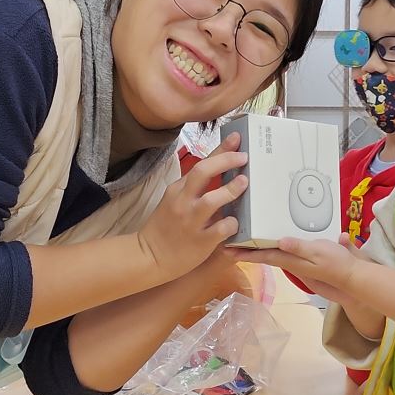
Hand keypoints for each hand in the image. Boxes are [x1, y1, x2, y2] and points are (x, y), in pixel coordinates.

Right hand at [137, 133, 247, 280]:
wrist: (150, 255)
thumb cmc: (166, 226)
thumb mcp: (176, 201)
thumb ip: (195, 188)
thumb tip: (223, 172)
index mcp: (178, 189)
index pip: (200, 163)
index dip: (221, 149)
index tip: (237, 138)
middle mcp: (183, 201)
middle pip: (203, 171)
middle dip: (226, 160)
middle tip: (244, 157)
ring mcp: (191, 221)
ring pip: (213, 199)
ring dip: (231, 189)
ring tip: (244, 182)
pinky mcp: (200, 241)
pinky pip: (221, 228)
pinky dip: (232, 223)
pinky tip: (236, 223)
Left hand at [237, 233, 365, 305]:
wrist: (350, 275)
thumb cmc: (336, 263)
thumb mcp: (319, 252)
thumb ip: (300, 247)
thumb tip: (280, 241)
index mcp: (291, 259)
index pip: (264, 255)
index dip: (246, 252)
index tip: (229, 249)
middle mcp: (290, 261)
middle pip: (264, 255)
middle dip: (246, 250)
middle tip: (229, 245)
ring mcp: (296, 261)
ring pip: (271, 253)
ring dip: (256, 249)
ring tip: (244, 242)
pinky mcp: (303, 259)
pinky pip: (281, 252)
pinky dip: (271, 246)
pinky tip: (271, 241)